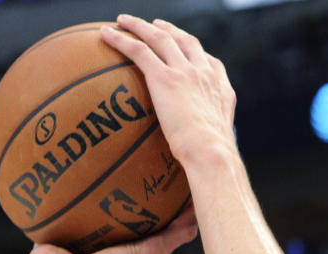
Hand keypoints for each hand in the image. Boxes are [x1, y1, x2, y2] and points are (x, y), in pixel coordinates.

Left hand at [100, 15, 237, 166]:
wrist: (211, 152)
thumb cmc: (213, 159)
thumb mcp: (216, 143)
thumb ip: (207, 138)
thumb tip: (199, 154)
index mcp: (220, 87)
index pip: (209, 61)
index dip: (194, 52)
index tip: (184, 48)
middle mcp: (204, 72)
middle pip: (184, 41)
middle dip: (169, 30)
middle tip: (155, 25)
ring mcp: (185, 71)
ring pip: (160, 38)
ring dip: (140, 26)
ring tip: (123, 21)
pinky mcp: (164, 78)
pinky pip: (139, 51)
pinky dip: (121, 39)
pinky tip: (106, 35)